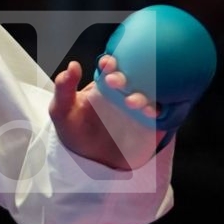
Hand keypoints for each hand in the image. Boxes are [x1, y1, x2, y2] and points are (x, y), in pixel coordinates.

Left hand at [49, 55, 160, 170]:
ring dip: (143, 96)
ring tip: (131, 102)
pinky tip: (151, 114)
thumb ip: (63, 89)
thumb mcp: (62, 110)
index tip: (106, 63)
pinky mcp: (152, 124)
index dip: (110, 63)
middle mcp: (126, 92)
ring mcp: (140, 108)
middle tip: (114, 82)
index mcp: (106, 84)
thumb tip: (72, 66)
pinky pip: (161, 115)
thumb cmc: (75, 130)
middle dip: (127, 78)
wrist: (88, 159)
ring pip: (150, 95)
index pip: (112, 68)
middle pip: (133, 79)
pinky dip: (159, 112)